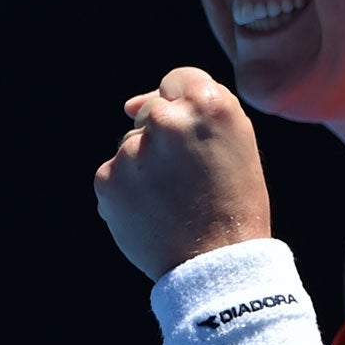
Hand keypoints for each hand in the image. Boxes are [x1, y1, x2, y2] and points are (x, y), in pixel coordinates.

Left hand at [94, 67, 271, 279]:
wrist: (215, 264)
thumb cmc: (234, 202)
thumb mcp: (237, 142)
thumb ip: (194, 107)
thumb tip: (130, 104)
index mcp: (209, 104)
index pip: (177, 80)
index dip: (186, 111)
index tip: (194, 140)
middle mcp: (167, 119)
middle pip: (152, 113)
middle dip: (164, 139)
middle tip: (189, 180)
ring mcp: (132, 149)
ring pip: (132, 145)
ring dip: (145, 166)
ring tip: (173, 200)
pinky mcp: (108, 178)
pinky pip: (114, 174)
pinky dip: (128, 191)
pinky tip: (153, 212)